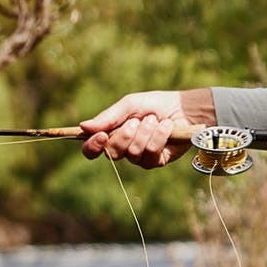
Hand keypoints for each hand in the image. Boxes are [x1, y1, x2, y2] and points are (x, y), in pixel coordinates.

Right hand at [80, 90, 210, 167]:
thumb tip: (83, 126)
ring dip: (145, 132)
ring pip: (133, 153)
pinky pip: (151, 154)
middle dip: (125, 135)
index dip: (93, 146)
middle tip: (138, 120)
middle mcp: (123, 149)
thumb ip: (108, 117)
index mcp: (112, 134)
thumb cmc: (154, 105)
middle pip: (112, 153)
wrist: (182, 108)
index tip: (102, 136)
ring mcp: (139, 157)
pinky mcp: (157, 161)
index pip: (92, 149)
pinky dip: (158, 137)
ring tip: (155, 120)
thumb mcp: (129, 105)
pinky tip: (166, 127)